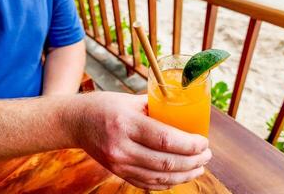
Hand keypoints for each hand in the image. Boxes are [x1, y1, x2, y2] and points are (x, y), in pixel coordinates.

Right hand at [71, 92, 211, 189]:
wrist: (76, 122)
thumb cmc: (106, 106)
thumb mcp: (131, 100)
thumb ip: (158, 107)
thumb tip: (186, 114)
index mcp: (126, 123)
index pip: (165, 139)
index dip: (190, 145)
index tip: (204, 142)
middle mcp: (121, 147)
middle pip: (165, 162)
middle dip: (193, 161)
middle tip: (207, 155)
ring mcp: (118, 164)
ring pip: (159, 177)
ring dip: (184, 175)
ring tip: (199, 168)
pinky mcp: (117, 172)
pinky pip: (146, 183)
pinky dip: (166, 183)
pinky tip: (179, 177)